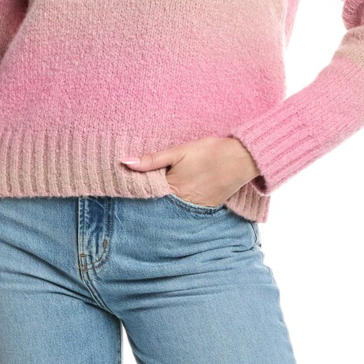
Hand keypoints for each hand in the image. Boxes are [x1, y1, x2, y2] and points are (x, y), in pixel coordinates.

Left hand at [120, 137, 260, 206]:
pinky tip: (173, 202)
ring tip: (149, 205)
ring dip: (162, 207)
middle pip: (158, 207)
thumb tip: (124, 162)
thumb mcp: (179, 151)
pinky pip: (187, 211)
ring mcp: (195, 208)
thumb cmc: (209, 151)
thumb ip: (152, 160)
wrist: (241, 159)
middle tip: (131, 203)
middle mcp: (182, 203)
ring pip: (172, 211)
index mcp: (173, 188)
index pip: (146, 196)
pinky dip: (178, 207)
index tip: (122, 192)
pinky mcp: (207, 208)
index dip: (135, 193)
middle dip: (147, 204)